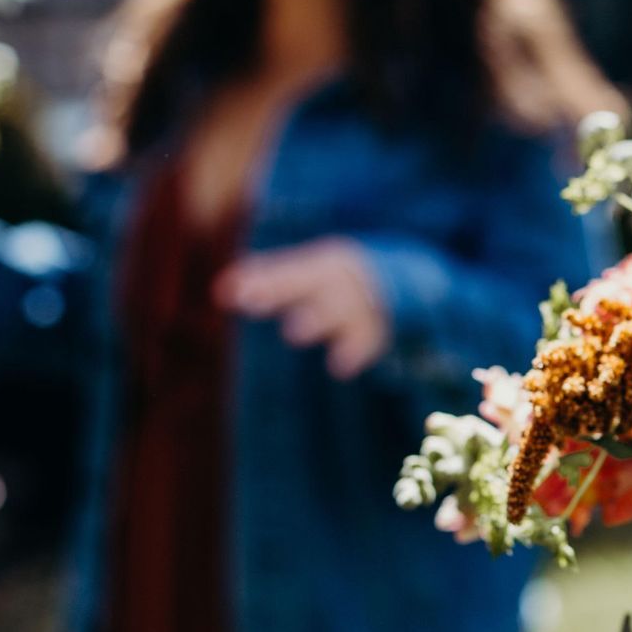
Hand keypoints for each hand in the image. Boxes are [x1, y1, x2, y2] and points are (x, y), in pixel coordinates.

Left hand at [216, 237, 388, 379]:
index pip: (288, 269)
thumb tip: (221, 289)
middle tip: (249, 302)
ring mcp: (364, 303)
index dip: (260, 280)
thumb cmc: (344, 281)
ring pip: (340, 308)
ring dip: (317, 318)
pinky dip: (356, 352)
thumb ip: (269, 279)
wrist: (410, 284)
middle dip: (281, 290)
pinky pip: (370, 340)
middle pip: (309, 282)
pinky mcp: (380, 329)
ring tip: (292, 333)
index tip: (230, 292)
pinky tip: (339, 368)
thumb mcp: (314, 273)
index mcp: (325, 263)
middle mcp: (344, 279)